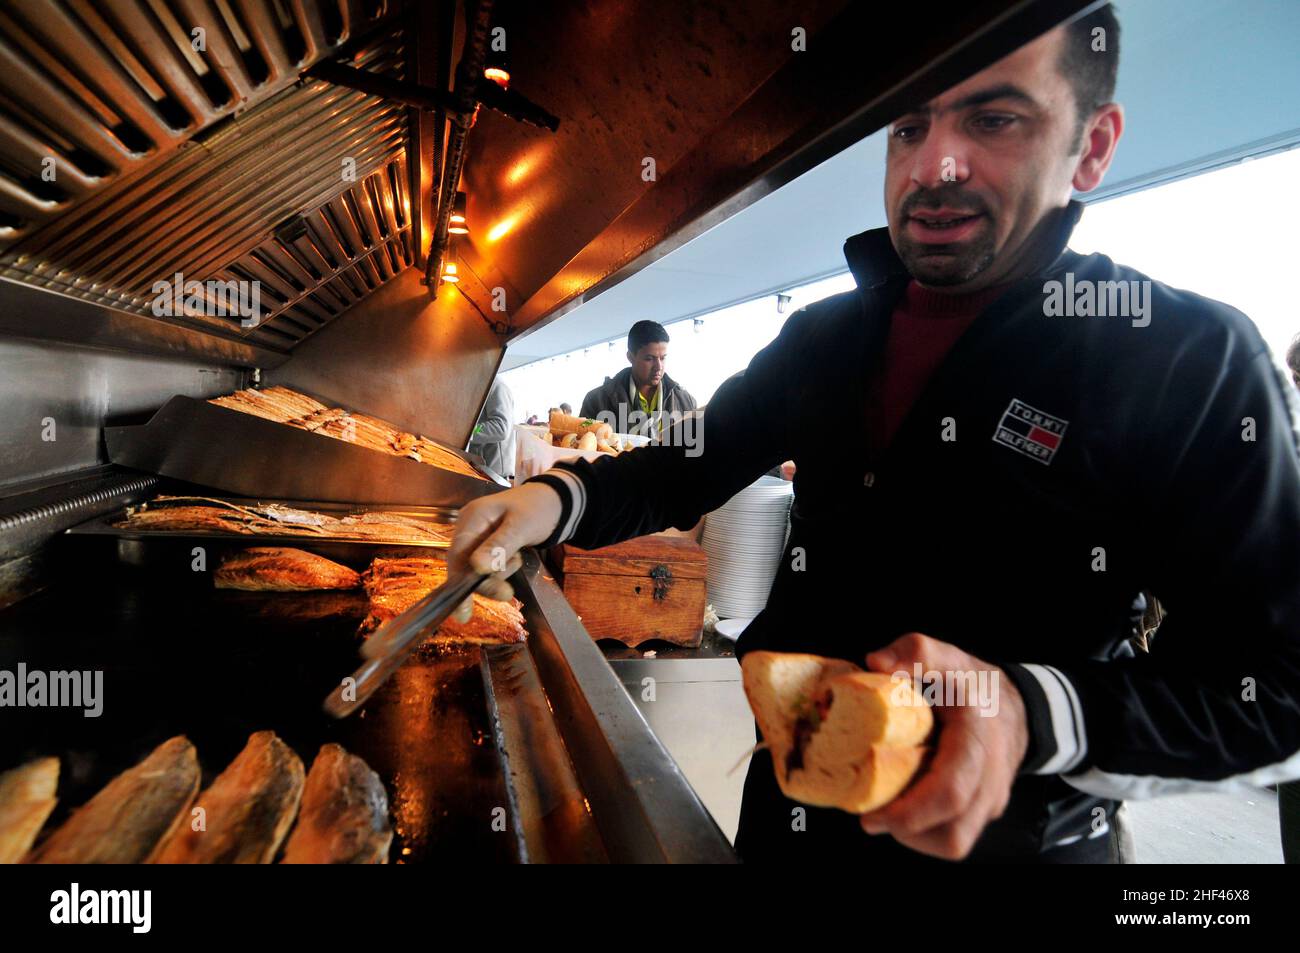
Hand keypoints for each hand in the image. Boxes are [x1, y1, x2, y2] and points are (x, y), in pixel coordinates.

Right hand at [444, 482, 563, 620]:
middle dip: (486, 582)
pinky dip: (501, 569)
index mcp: (472, 517)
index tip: (463, 612)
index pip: (457, 555)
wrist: (554, 502)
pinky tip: (515, 558)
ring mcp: (477, 538)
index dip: (457, 583)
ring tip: (518, 558)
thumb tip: (476, 567)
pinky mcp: (487, 547)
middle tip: (507, 593)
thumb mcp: (522, 526)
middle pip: (465, 566)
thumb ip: (500, 546)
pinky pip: (487, 567)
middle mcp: (469, 528)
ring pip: (477, 570)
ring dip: (497, 574)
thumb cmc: (539, 508)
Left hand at [858, 632, 1028, 859]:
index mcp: (978, 740)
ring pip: (955, 841)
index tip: (870, 817)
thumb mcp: (946, 658)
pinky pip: (956, 833)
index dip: (909, 813)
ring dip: (916, 835)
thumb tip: (876, 662)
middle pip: (953, 832)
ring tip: (888, 810)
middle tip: (872, 816)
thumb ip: (913, 652)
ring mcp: (992, 799)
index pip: (950, 791)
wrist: (1013, 704)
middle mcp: (991, 778)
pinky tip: (907, 806)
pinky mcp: (985, 811)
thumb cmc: (972, 683)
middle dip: (906, 830)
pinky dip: (928, 830)